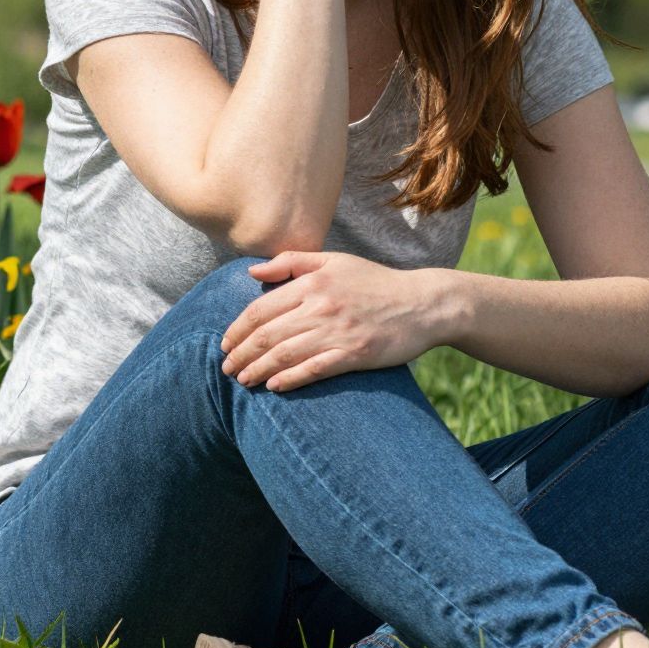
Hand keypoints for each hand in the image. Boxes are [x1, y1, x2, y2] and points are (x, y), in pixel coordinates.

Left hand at [220, 250, 450, 391]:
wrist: (424, 304)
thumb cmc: (376, 282)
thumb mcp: (335, 261)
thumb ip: (291, 262)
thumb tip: (252, 273)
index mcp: (313, 281)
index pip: (261, 309)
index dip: (237, 329)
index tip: (225, 344)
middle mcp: (321, 305)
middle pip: (267, 335)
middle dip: (240, 354)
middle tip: (225, 368)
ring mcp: (338, 331)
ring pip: (284, 354)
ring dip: (257, 370)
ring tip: (242, 381)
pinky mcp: (355, 354)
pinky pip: (314, 369)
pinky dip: (290, 379)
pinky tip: (274, 387)